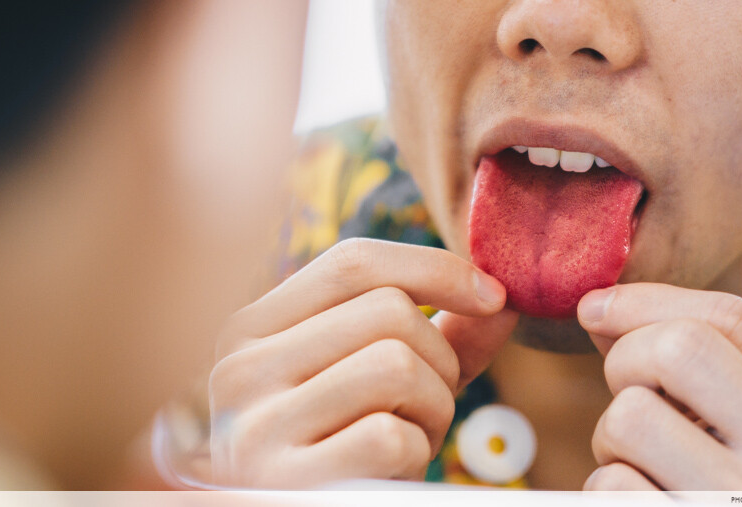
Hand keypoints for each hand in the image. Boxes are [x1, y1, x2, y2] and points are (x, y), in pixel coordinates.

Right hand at [209, 238, 518, 487]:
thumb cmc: (344, 451)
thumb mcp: (380, 382)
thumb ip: (436, 336)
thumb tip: (502, 298)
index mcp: (250, 330)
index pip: (353, 262)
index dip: (436, 268)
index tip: (493, 296)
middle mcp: (239, 368)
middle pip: (388, 311)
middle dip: (440, 359)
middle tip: (426, 406)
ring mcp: (254, 426)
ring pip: (397, 365)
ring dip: (434, 408)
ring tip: (411, 438)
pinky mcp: (282, 480)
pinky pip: (390, 436)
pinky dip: (416, 454)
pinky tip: (391, 472)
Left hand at [577, 283, 741, 489]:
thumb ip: (718, 367)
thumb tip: (600, 312)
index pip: (731, 321)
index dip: (645, 302)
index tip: (595, 308)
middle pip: (673, 351)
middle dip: (628, 364)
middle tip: (641, 402)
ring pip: (629, 418)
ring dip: (616, 441)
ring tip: (651, 468)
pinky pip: (612, 489)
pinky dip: (611, 492)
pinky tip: (651, 504)